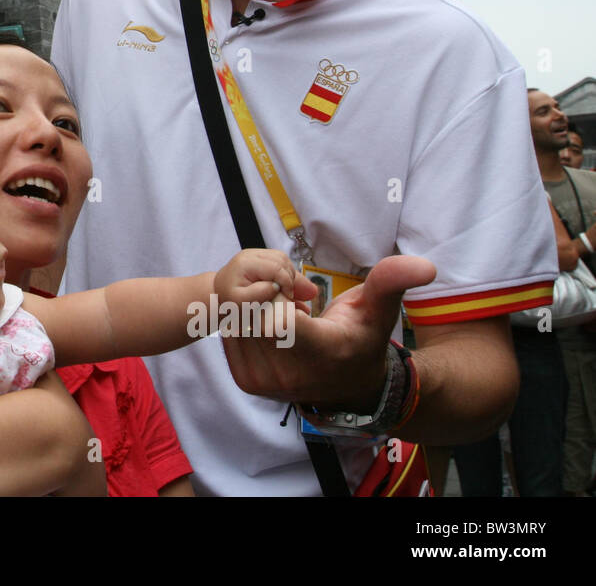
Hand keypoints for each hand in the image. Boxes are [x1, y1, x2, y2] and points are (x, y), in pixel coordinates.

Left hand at [213, 248, 315, 310]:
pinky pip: (280, 263)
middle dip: (294, 278)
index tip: (290, 298)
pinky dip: (289, 276)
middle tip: (302, 296)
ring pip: (283, 260)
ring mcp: (256, 254)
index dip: (287, 282)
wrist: (218, 295)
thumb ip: (258, 294)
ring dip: (293, 276)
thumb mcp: (240, 302)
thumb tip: (277, 286)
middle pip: (282, 260)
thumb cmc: (227, 301)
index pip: (275, 267)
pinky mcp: (260, 259)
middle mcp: (251, 254)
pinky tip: (295, 290)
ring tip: (300, 294)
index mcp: (246, 262)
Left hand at [220, 255, 435, 410]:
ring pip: (235, 320)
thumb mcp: (379, 309)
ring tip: (281, 314)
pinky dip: (242, 321)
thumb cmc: (363, 340)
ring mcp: (263, 381)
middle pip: (250, 312)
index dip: (279, 293)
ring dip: (252, 307)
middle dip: (264, 294)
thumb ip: (391, 282)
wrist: (349, 388)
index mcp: (321, 352)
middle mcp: (288, 374)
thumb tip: (425, 265)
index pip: (275, 319)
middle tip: (289, 300)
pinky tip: (269, 327)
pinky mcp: (246, 380)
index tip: (298, 294)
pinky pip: (229, 333)